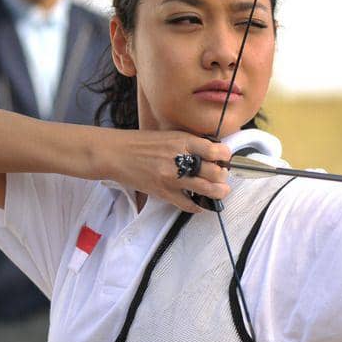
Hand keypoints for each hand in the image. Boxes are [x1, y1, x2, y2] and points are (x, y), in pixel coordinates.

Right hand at [105, 130, 232, 213]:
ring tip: (222, 191)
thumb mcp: (169, 136)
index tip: (226, 158)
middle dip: (223, 175)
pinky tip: (201, 205)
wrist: (116, 154)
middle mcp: (179, 159)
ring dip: (219, 192)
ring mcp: (172, 178)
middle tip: (223, 176)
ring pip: (206, 190)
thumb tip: (212, 152)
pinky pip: (188, 204)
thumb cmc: (141, 143)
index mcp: (182, 141)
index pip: (215, 149)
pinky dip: (198, 206)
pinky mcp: (164, 192)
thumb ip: (190, 143)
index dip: (225, 155)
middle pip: (214, 172)